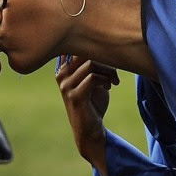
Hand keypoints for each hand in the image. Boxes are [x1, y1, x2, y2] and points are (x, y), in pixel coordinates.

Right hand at [56, 55, 118, 175]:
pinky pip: (93, 77)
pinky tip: (109, 87)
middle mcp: (61, 74)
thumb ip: (95, 63)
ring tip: (114, 81)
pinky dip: (106, 80)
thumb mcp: (95, 79)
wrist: (91, 130)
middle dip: (106, 60)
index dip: (98, 48)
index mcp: (64, 68)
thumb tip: (108, 45)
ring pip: (91, 63)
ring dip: (108, 71)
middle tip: (114, 74)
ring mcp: (65, 85)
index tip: (111, 59)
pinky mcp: (75, 96)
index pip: (78, 45)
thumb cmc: (94, 103)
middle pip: (86, 52)